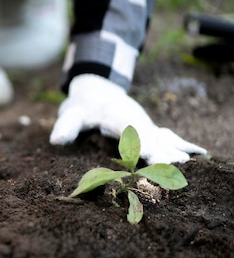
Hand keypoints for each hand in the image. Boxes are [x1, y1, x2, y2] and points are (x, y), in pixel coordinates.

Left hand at [50, 74, 206, 163]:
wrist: (97, 88)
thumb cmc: (83, 105)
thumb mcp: (71, 113)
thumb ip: (66, 126)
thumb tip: (57, 140)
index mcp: (115, 115)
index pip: (129, 130)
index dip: (139, 142)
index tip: (148, 155)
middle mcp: (135, 120)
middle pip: (151, 137)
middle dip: (162, 152)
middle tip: (175, 168)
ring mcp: (145, 125)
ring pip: (162, 138)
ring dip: (174, 152)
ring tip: (187, 166)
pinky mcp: (149, 130)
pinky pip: (168, 138)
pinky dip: (183, 145)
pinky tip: (200, 155)